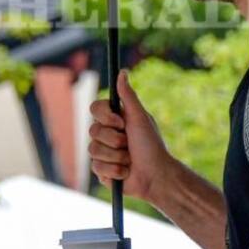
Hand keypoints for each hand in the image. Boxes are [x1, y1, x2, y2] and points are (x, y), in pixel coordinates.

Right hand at [89, 70, 173, 201]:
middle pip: (92, 130)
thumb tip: (122, 72)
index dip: (105, 117)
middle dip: (114, 139)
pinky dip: (114, 170)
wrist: (156, 176)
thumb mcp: (140, 118)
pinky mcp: (101, 170)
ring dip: (116, 156)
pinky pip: (96, 167)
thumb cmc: (151, 146)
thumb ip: (128, 96)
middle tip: (129, 144)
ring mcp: (103, 153)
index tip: (120, 123)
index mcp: (115, 120)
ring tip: (129, 160)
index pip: (95, 109)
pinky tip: (125, 172)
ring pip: (93, 150)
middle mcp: (107, 134)